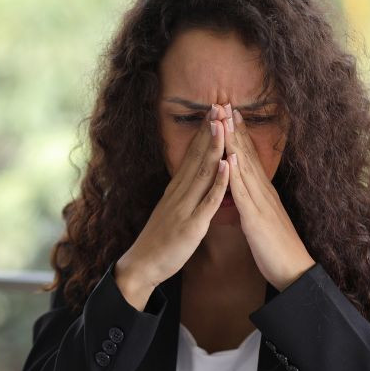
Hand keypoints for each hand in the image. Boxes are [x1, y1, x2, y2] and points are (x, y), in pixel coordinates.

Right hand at [116, 105, 230, 309]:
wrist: (142, 265)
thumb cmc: (159, 241)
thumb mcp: (171, 212)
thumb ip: (183, 196)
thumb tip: (193, 182)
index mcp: (175, 190)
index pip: (191, 155)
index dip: (202, 133)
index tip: (213, 112)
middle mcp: (179, 193)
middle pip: (197, 157)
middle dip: (209, 132)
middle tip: (219, 105)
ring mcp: (185, 207)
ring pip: (203, 173)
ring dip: (214, 148)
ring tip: (223, 125)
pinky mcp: (191, 224)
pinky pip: (207, 201)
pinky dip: (218, 182)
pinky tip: (227, 165)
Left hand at [225, 108, 314, 290]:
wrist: (293, 271)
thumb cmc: (277, 249)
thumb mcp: (262, 221)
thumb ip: (252, 205)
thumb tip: (243, 195)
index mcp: (263, 193)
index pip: (249, 158)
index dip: (239, 135)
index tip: (229, 114)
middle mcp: (263, 192)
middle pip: (247, 155)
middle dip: (234, 129)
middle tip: (224, 104)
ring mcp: (261, 203)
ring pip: (244, 168)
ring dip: (234, 143)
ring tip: (224, 120)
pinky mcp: (256, 218)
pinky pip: (244, 194)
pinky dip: (236, 175)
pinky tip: (230, 158)